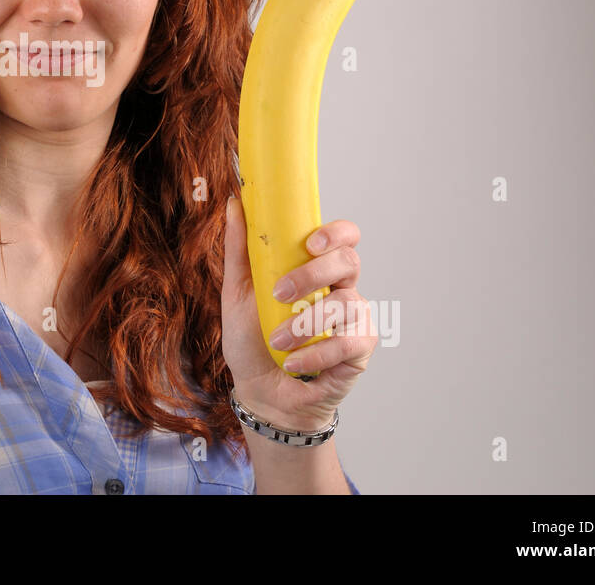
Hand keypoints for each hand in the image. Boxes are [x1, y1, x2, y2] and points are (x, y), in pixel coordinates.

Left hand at [220, 196, 377, 432]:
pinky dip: (317, 353)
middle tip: (279, 292)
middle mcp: (341, 288)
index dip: (335, 232)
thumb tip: (235, 203)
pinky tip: (294, 362)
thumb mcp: (237, 292)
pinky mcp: (359, 350)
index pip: (343, 237)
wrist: (260, 392)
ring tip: (277, 340)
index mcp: (316, 268)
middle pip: (349, 261)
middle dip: (314, 274)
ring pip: (347, 303)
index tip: (310, 243)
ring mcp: (353, 318)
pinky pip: (348, 343)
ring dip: (306, 322)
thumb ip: (240, 249)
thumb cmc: (252, 339)